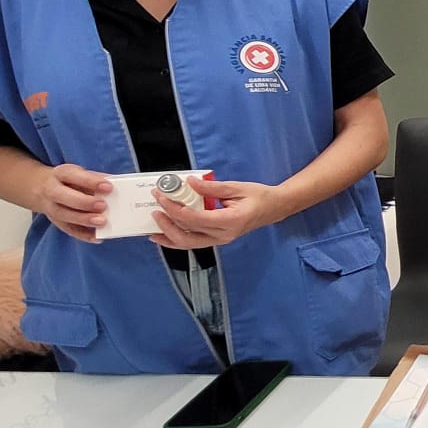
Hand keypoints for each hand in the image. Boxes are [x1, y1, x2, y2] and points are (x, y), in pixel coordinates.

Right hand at [34, 164, 111, 242]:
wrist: (40, 189)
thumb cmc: (68, 180)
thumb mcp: (79, 173)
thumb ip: (95, 178)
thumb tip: (116, 184)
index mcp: (61, 173)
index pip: (73, 175)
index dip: (91, 181)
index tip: (108, 187)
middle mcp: (52, 190)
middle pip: (63, 196)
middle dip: (84, 202)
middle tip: (103, 206)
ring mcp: (51, 207)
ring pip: (63, 215)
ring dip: (83, 220)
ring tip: (101, 222)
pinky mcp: (55, 221)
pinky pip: (68, 229)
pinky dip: (83, 235)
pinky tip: (97, 237)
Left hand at [150, 177, 291, 249]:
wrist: (273, 208)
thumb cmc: (258, 196)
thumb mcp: (236, 187)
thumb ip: (211, 187)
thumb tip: (189, 183)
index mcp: (230, 221)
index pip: (195, 219)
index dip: (175, 208)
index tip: (162, 196)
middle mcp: (223, 235)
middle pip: (187, 235)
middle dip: (167, 223)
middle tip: (155, 207)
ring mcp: (220, 240)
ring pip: (188, 244)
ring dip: (168, 236)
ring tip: (153, 227)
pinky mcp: (217, 240)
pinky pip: (193, 243)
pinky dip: (177, 239)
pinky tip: (166, 234)